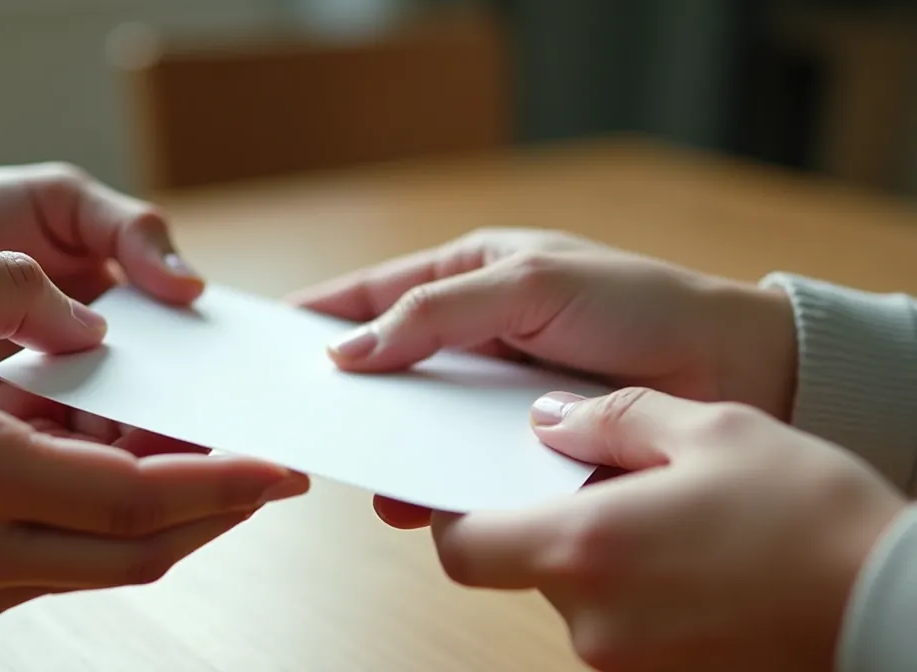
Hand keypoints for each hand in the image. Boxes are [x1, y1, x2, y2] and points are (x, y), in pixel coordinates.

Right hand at [0, 243, 306, 627]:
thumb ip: (17, 291)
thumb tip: (97, 329)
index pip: (127, 499)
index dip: (216, 485)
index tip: (277, 467)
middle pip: (134, 552)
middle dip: (214, 512)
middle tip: (268, 472)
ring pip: (103, 567)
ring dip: (167, 519)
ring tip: (213, 464)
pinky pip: (62, 563)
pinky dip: (110, 524)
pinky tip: (132, 473)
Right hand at [289, 228, 798, 526]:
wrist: (736, 370)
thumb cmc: (640, 305)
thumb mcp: (526, 285)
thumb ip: (432, 315)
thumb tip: (348, 351)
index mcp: (469, 274)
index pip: (372, 294)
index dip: (319, 318)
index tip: (268, 345)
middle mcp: (476, 332)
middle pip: (387, 363)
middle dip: (347, 392)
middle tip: (302, 421)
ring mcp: (496, 390)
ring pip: (419, 420)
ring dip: (389, 445)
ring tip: (359, 474)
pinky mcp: (521, 441)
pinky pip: (461, 461)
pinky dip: (436, 479)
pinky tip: (416, 501)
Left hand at [431, 388, 904, 671]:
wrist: (894, 608)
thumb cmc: (811, 516)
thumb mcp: (712, 430)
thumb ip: (613, 419)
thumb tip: (549, 420)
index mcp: (585, 548)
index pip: (462, 547)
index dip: (457, 513)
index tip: (479, 482)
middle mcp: (592, 619)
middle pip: (521, 568)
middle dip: (547, 525)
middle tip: (604, 482)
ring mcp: (626, 661)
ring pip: (576, 597)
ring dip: (599, 557)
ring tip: (668, 516)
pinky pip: (621, 626)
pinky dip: (635, 591)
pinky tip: (692, 558)